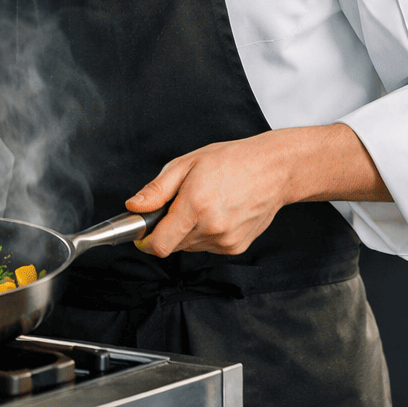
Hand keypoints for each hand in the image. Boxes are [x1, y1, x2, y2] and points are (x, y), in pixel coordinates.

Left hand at [127, 125, 388, 257]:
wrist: (274, 170)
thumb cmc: (230, 160)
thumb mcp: (187, 164)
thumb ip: (156, 190)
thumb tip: (133, 208)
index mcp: (195, 206)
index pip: (159, 246)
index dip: (145, 240)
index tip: (143, 231)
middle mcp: (211, 228)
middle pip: (173, 245)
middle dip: (167, 229)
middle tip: (179, 203)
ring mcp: (226, 241)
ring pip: (190, 247)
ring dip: (187, 232)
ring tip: (204, 203)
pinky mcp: (236, 247)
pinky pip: (208, 247)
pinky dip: (205, 234)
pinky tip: (218, 212)